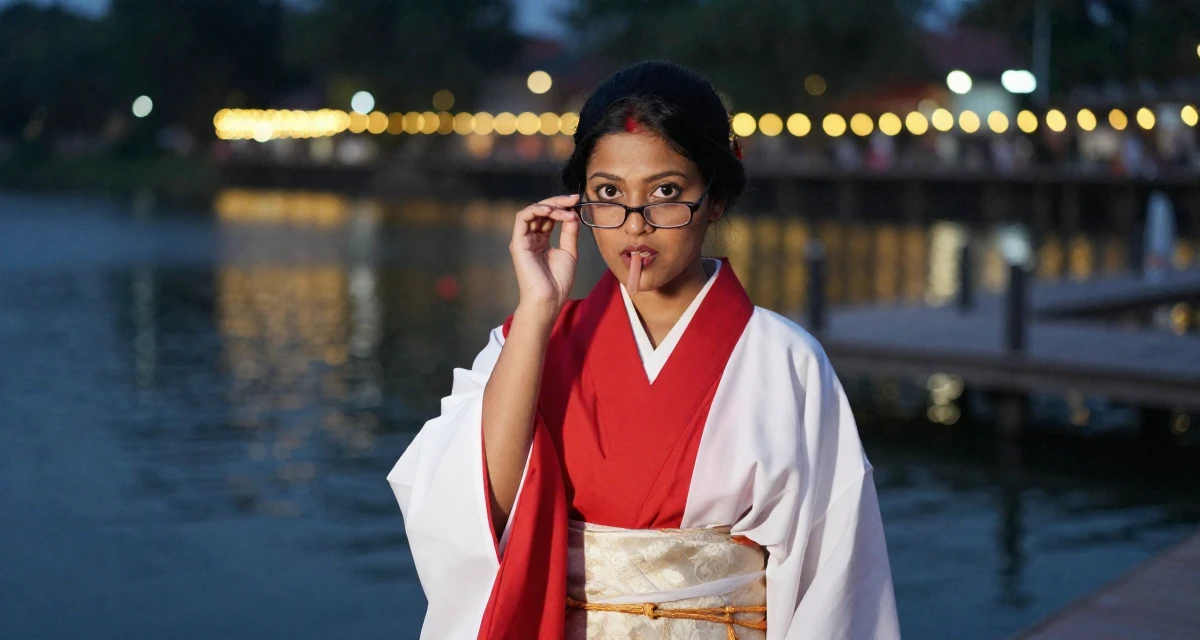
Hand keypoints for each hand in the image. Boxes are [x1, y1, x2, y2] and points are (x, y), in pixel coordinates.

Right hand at [509, 194, 579, 316]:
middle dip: (558, 202)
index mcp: (542, 241)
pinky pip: (523, 217)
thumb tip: (573, 213)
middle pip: (541, 211)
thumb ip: (569, 231)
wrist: (549, 298)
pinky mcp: (518, 242)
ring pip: (533, 211)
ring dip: (550, 205)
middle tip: (574, 199)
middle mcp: (531, 238)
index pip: (549, 216)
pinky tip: (552, 211)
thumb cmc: (558, 281)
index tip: (577, 202)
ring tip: (565, 210)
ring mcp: (523, 239)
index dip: (563, 207)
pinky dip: (537, 210)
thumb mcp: (569, 251)